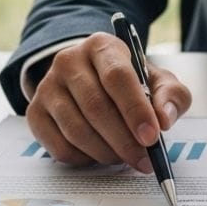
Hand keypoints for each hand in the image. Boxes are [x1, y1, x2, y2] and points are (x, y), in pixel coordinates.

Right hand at [25, 32, 191, 170]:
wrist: (91, 79)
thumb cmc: (131, 82)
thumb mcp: (158, 80)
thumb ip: (171, 96)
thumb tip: (164, 119)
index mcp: (102, 46)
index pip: (117, 77)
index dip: (135, 110)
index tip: (151, 137)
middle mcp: (69, 61)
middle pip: (96, 107)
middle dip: (124, 140)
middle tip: (143, 160)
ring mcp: (47, 87)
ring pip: (76, 130)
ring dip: (106, 152)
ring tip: (126, 158)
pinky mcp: (35, 113)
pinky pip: (59, 147)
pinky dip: (84, 159)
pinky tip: (101, 155)